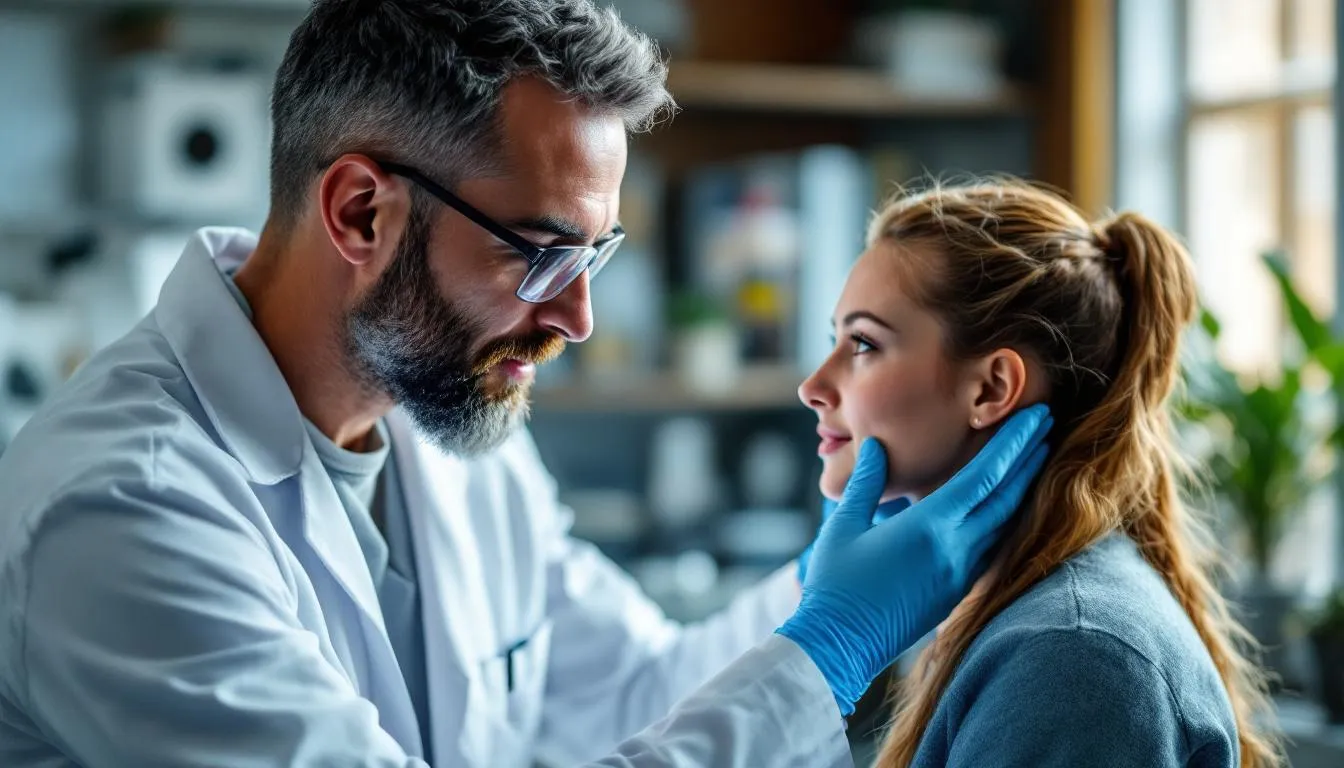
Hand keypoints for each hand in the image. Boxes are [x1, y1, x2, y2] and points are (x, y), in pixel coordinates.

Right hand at [777, 404, 1052, 714]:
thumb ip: (866, 483)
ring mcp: (960, 574)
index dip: (1014, 443)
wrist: (839, 646)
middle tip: (1047, 424)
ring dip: (1021, 488)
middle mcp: (955, 549)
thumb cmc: (835, 585)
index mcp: (931, 527)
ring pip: (1003, 524)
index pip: (985, 477)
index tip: (1035, 415)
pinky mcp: (956, 592)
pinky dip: (1004, 519)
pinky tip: (1004, 507)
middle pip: (1006, 497)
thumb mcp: (844, 526)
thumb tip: (877, 446)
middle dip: (1029, 458)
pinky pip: (991, 547)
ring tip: (1034, 459)